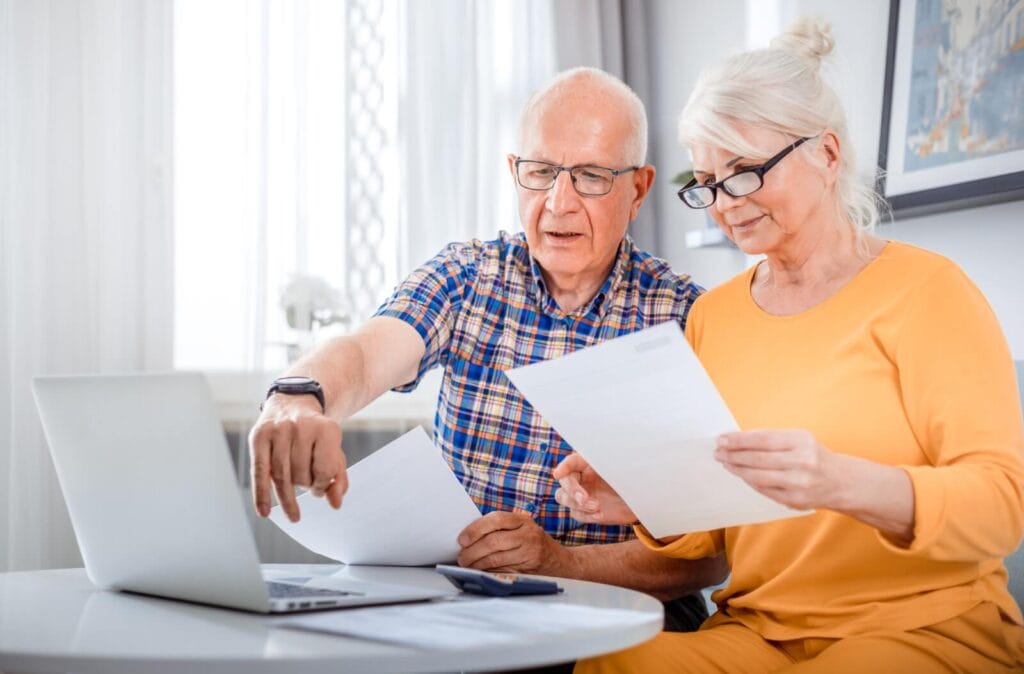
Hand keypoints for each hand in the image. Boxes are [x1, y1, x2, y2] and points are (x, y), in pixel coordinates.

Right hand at [248, 395, 347, 520]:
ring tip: (292, 505)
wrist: (293, 404)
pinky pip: (259, 471)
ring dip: (287, 495)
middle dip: (305, 486)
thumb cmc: (316, 436)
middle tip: (308, 484)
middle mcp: (301, 427)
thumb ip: (338, 479)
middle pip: (300, 473)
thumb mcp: (334, 452)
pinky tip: (264, 512)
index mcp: (326, 429)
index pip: (324, 470)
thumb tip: (336, 504)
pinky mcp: (259, 436)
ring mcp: (278, 430)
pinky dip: (261, 494)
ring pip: (280, 475)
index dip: (323, 484)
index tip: (321, 485)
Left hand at [456, 511, 569, 573]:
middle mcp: (528, 534)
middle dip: (472, 551)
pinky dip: (488, 571)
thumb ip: (501, 528)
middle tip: (462, 557)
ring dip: (477, 563)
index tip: (462, 539)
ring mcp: (529, 553)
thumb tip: (469, 536)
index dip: (475, 529)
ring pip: (496, 558)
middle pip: (493, 541)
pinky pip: (502, 570)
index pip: (495, 519)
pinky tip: (481, 570)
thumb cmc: (533, 543)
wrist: (560, 561)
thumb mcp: (522, 528)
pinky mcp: (528, 569)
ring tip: (467, 564)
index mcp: (522, 520)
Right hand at [552, 452, 636, 524]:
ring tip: (596, 506)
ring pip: (563, 497)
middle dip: (572, 490)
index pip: (571, 461)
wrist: (645, 501)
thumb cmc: (635, 479)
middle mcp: (582, 477)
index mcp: (589, 462)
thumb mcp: (624, 468)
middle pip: (564, 482)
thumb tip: (593, 460)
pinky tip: (600, 514)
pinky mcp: (585, 511)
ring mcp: (582, 494)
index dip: (564, 466)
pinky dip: (586, 515)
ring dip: (577, 503)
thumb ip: (607, 464)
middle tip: (585, 499)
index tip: (558, 474)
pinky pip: (576, 513)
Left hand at [714, 429, 840, 510]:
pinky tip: (742, 475)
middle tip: (718, 452)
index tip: (721, 439)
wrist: (840, 482)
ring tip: (726, 463)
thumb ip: (771, 439)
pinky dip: (750, 481)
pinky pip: (764, 490)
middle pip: (757, 458)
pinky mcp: (795, 500)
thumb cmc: (812, 455)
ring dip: (738, 469)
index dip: (738, 440)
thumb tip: (737, 440)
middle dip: (733, 455)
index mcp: (802, 441)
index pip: (762, 439)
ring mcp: (799, 483)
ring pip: (758, 476)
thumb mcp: (798, 439)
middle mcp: (802, 461)